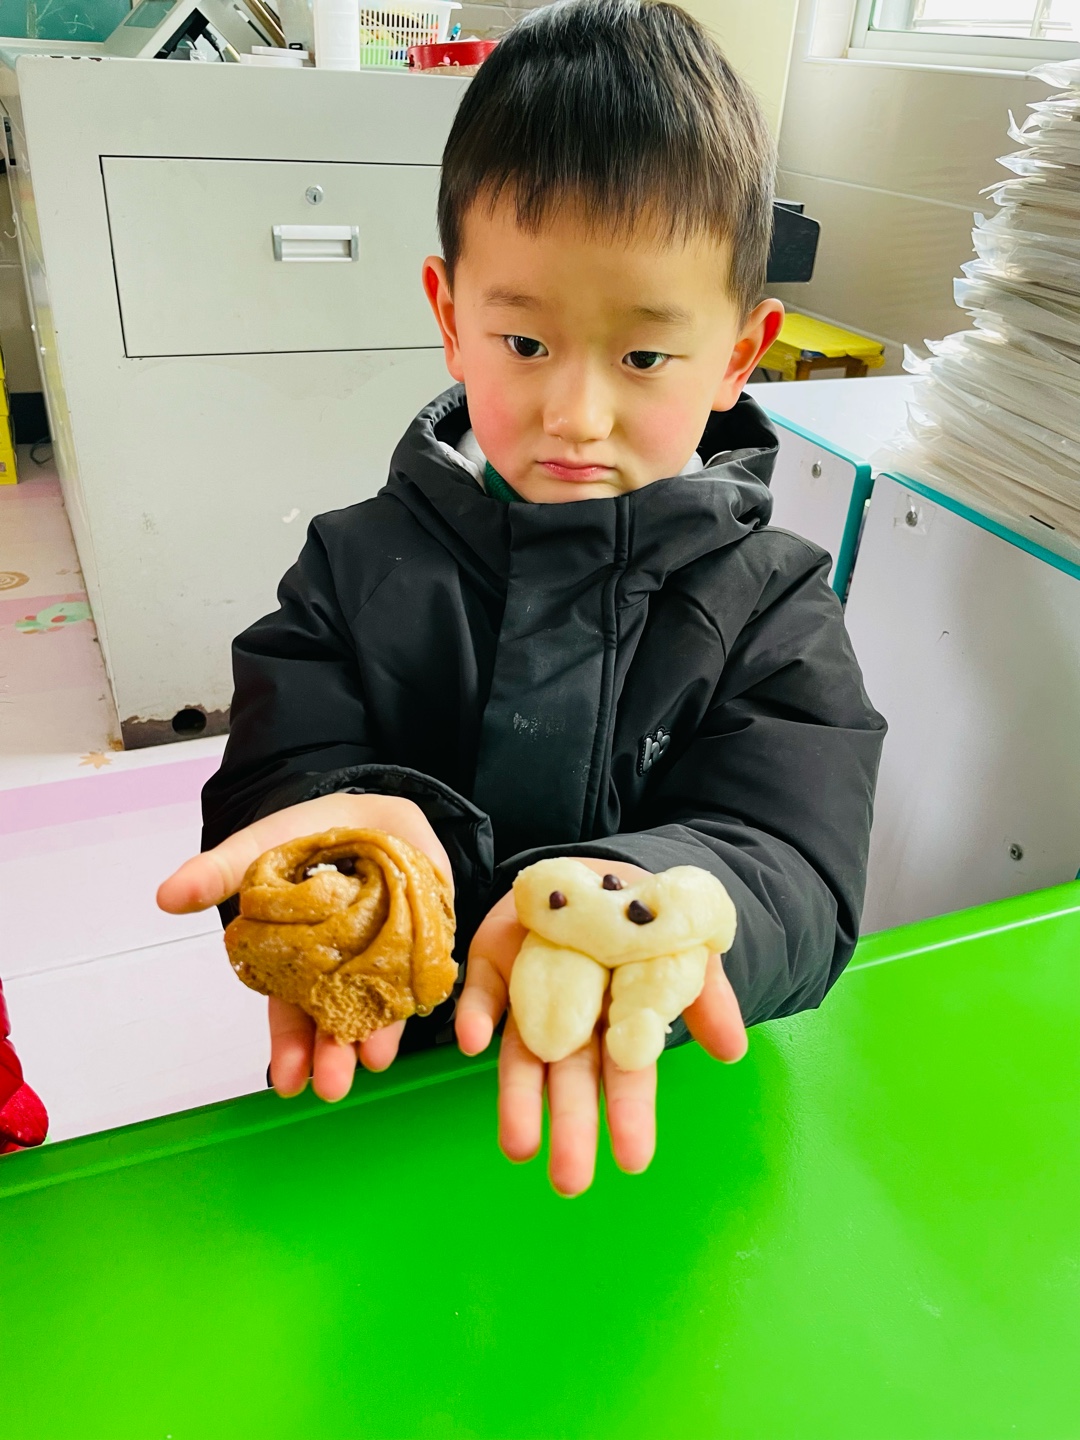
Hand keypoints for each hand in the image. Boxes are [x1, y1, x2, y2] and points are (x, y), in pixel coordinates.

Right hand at [157, 792, 451, 1101]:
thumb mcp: (258, 850)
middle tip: (329, 1087)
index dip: (287, 1044)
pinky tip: (412, 1016)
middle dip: (331, 1053)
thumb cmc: (306, 835)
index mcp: (297, 956)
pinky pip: (422, 972)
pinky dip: (417, 995)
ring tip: (371, 1064)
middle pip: (335, 1016)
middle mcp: (341, 965)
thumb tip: (165, 898)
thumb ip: (219, 873)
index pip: (290, 1009)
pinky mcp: (425, 935)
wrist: (369, 806)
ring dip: (374, 1036)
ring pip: (379, 1003)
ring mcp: (385, 952)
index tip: (284, 1081)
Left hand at [455, 858, 746, 1196]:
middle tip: (570, 1181)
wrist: (602, 873)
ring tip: (519, 1147)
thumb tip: (733, 1052)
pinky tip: (472, 1043)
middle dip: (570, 1126)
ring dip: (517, 1097)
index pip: (624, 1071)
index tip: (634, 1159)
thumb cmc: (649, 923)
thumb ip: (706, 997)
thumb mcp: (689, 952)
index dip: (628, 1111)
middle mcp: (571, 1016)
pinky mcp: (494, 960)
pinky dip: (475, 1016)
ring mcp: (529, 991)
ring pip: (520, 1051)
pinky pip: (481, 990)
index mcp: (619, 1020)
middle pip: (569, 1074)